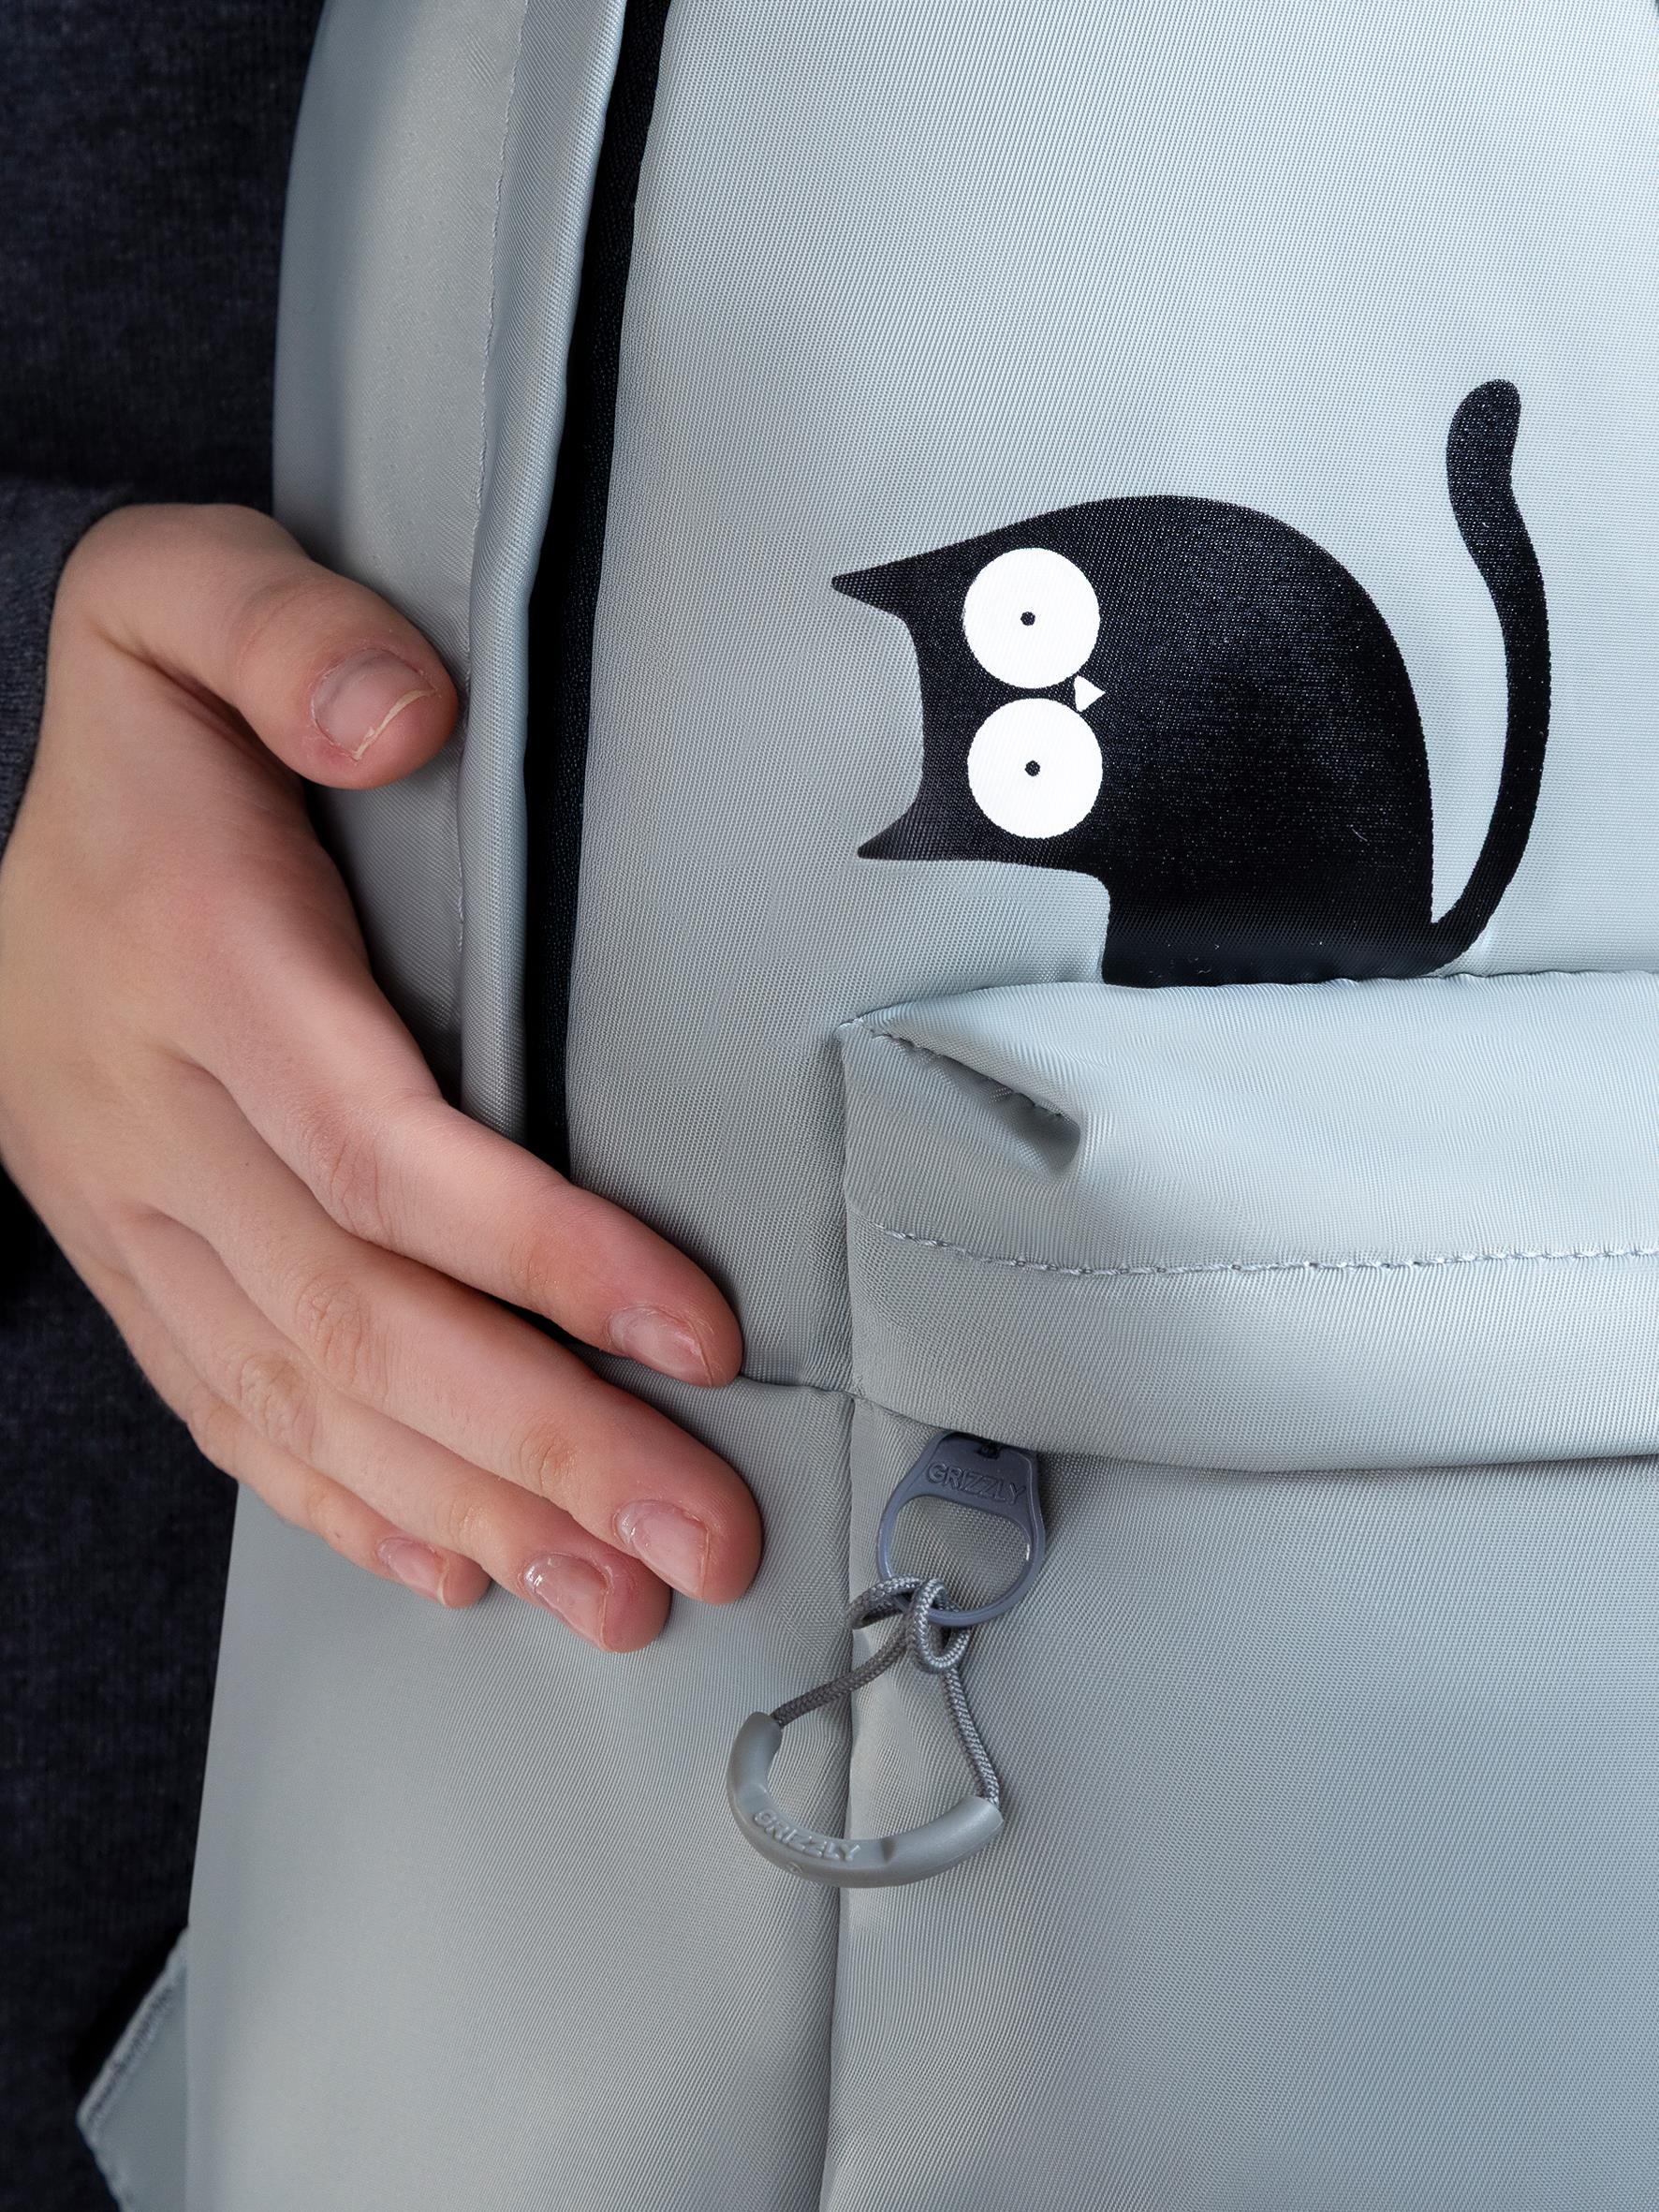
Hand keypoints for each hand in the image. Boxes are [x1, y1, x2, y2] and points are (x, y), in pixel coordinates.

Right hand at [0, 504, 759, 1649]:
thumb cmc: (146, 726)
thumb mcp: (187, 601)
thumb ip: (293, 637)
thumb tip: (403, 713)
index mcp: (194, 969)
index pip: (384, 1150)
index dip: (544, 1253)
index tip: (694, 1328)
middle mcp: (149, 1119)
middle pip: (359, 1318)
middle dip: (542, 1441)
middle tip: (696, 1534)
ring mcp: (128, 1212)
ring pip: (302, 1399)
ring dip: (473, 1508)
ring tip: (616, 1592)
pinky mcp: (129, 1260)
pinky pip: (229, 1411)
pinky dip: (346, 1503)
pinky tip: (453, 1567)